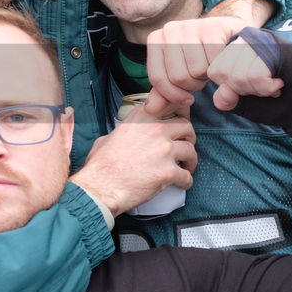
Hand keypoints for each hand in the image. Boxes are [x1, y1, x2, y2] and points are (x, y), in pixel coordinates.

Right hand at [69, 105, 196, 216]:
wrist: (101, 187)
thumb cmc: (101, 165)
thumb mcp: (107, 138)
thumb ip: (122, 132)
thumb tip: (120, 137)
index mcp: (141, 118)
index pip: (170, 104)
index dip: (180, 111)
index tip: (181, 119)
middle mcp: (155, 130)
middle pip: (186, 126)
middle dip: (188, 136)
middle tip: (185, 145)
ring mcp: (164, 150)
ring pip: (191, 150)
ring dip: (191, 160)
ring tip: (186, 167)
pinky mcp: (169, 171)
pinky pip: (187, 176)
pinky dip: (186, 181)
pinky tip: (181, 183)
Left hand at [145, 15, 250, 115]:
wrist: (227, 36)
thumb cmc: (199, 58)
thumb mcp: (178, 76)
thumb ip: (163, 94)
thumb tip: (150, 109)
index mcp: (155, 40)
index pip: (158, 78)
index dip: (173, 95)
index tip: (186, 100)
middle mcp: (169, 29)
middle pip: (178, 76)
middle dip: (193, 86)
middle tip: (200, 79)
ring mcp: (190, 25)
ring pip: (197, 70)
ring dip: (207, 78)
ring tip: (209, 69)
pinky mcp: (212, 27)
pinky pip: (214, 61)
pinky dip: (220, 68)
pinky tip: (220, 61)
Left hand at [206, 33, 283, 111]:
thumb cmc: (277, 101)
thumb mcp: (245, 102)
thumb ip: (227, 99)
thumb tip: (222, 91)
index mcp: (235, 48)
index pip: (214, 70)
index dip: (232, 88)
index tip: (252, 88)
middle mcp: (246, 37)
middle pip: (223, 72)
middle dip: (243, 89)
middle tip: (264, 86)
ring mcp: (261, 39)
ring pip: (238, 74)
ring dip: (258, 89)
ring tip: (273, 84)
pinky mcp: (275, 46)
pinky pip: (255, 74)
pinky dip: (267, 87)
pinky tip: (280, 81)